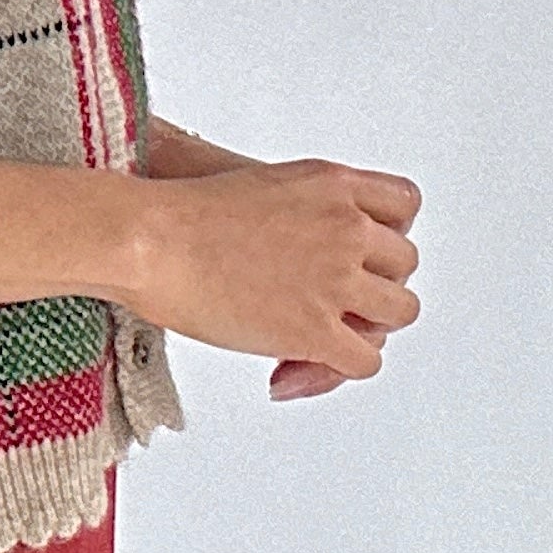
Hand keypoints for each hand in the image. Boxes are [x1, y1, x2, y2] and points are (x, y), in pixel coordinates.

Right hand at [127, 152, 422, 388]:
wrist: (149, 238)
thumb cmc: (178, 212)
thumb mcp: (258, 185)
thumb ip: (299, 209)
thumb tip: (301, 248)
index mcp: (332, 184)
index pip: (403, 205)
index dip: (383, 234)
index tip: (358, 253)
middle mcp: (345, 228)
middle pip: (403, 263)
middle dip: (373, 285)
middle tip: (332, 303)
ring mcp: (336, 279)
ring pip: (398, 312)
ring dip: (367, 326)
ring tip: (324, 335)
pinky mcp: (316, 330)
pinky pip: (366, 360)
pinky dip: (340, 367)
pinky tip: (299, 364)